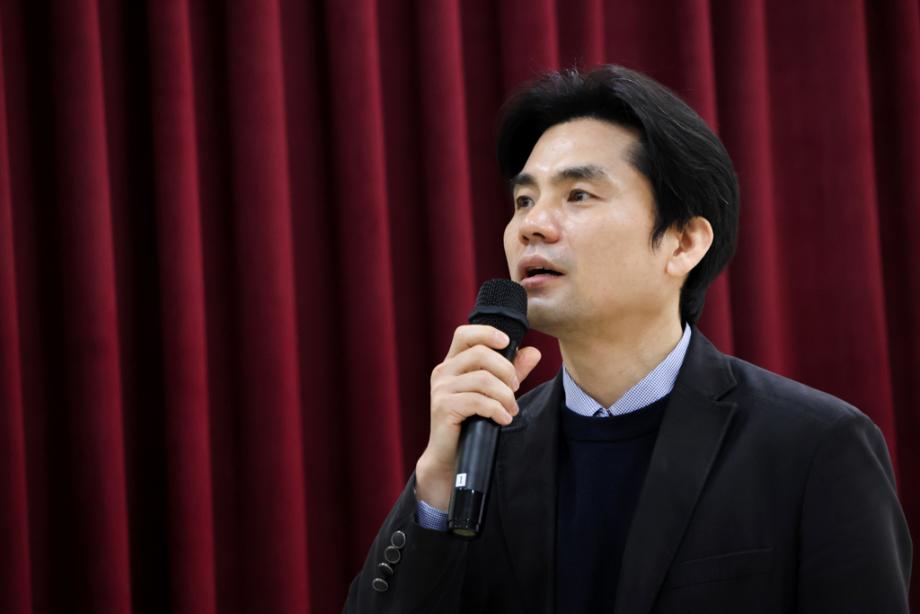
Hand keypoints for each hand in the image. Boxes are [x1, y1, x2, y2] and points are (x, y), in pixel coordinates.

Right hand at [415, 325, 541, 510]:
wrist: (450, 457)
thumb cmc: (471, 422)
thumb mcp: (494, 392)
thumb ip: (512, 372)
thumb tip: (534, 352)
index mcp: (452, 363)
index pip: (464, 333)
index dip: (487, 332)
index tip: (508, 343)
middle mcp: (443, 372)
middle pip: (480, 353)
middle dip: (506, 370)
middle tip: (516, 389)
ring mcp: (441, 389)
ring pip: (482, 379)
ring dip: (505, 395)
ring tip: (511, 409)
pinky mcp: (443, 407)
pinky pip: (477, 401)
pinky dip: (497, 410)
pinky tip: (503, 419)